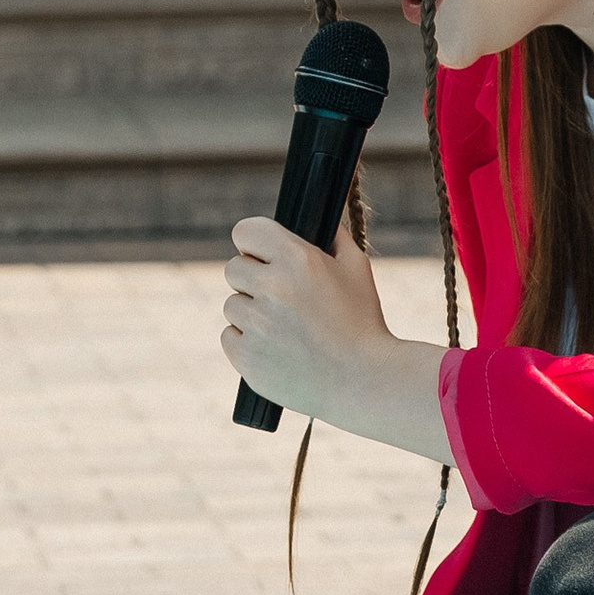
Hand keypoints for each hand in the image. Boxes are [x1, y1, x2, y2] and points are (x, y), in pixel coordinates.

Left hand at [222, 220, 452, 457]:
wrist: (364, 382)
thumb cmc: (362, 322)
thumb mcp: (356, 268)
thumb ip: (332, 235)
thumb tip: (318, 212)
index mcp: (297, 258)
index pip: (245, 232)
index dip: (253, 243)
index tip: (260, 254)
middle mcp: (272, 288)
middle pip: (233, 269)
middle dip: (253, 280)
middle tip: (281, 297)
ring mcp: (257, 325)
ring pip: (232, 305)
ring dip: (251, 313)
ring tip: (286, 330)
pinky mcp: (247, 358)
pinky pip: (230, 337)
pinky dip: (247, 343)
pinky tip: (277, 349)